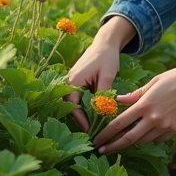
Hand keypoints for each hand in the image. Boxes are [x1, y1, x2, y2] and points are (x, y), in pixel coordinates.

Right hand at [65, 15, 136, 131]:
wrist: (105, 43)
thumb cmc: (106, 58)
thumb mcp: (107, 76)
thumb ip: (102, 95)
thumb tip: (101, 113)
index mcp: (73, 81)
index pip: (73, 105)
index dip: (80, 119)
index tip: (89, 130)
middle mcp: (69, 82)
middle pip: (69, 105)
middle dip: (78, 119)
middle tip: (90, 131)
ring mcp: (71, 81)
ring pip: (73, 102)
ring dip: (80, 113)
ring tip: (91, 126)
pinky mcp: (76, 82)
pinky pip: (76, 97)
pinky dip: (83, 106)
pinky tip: (92, 114)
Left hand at [93, 52, 175, 154]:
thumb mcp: (153, 82)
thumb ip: (135, 94)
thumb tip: (118, 101)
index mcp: (144, 104)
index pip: (119, 124)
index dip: (105, 134)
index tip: (97, 140)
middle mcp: (153, 118)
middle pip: (128, 138)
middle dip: (113, 146)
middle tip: (101, 151)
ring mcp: (165, 126)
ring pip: (143, 140)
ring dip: (132, 141)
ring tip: (122, 141)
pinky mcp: (175, 130)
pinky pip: (157, 138)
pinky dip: (149, 137)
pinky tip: (146, 132)